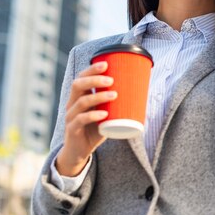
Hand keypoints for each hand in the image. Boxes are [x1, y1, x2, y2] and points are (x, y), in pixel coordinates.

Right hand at [55, 61, 116, 176]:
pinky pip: (80, 120)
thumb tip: (143, 95)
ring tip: (114, 95)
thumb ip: (118, 105)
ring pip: (81, 102)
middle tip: (111, 79)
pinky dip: (93, 116)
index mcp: (79, 97)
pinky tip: (104, 114)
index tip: (106, 63)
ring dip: (98, 96)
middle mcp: (72, 104)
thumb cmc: (95, 129)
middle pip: (78, 85)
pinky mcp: (72, 130)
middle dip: (94, 79)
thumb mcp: (106, 114)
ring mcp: (71, 117)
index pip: (81, 78)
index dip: (91, 70)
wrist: (80, 152)